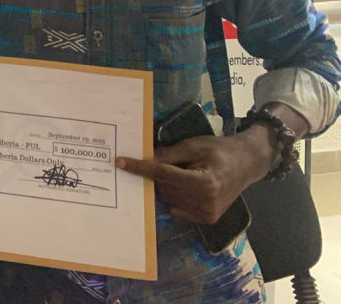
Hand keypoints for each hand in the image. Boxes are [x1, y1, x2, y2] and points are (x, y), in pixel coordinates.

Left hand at [117, 130, 270, 223]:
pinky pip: (175, 208)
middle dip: (151, 176)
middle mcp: (205, 202)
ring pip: (167, 199)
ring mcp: (206, 214)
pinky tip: (179, 185)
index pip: (162, 175)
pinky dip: (171, 196)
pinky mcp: (206, 219)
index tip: (120, 162)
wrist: (246, 164)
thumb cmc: (220, 151)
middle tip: (144, 162)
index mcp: (204, 183)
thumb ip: (168, 154)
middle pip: (163, 188)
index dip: (139, 168)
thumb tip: (143, 157)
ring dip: (161, 187)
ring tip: (171, 172)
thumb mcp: (193, 146)